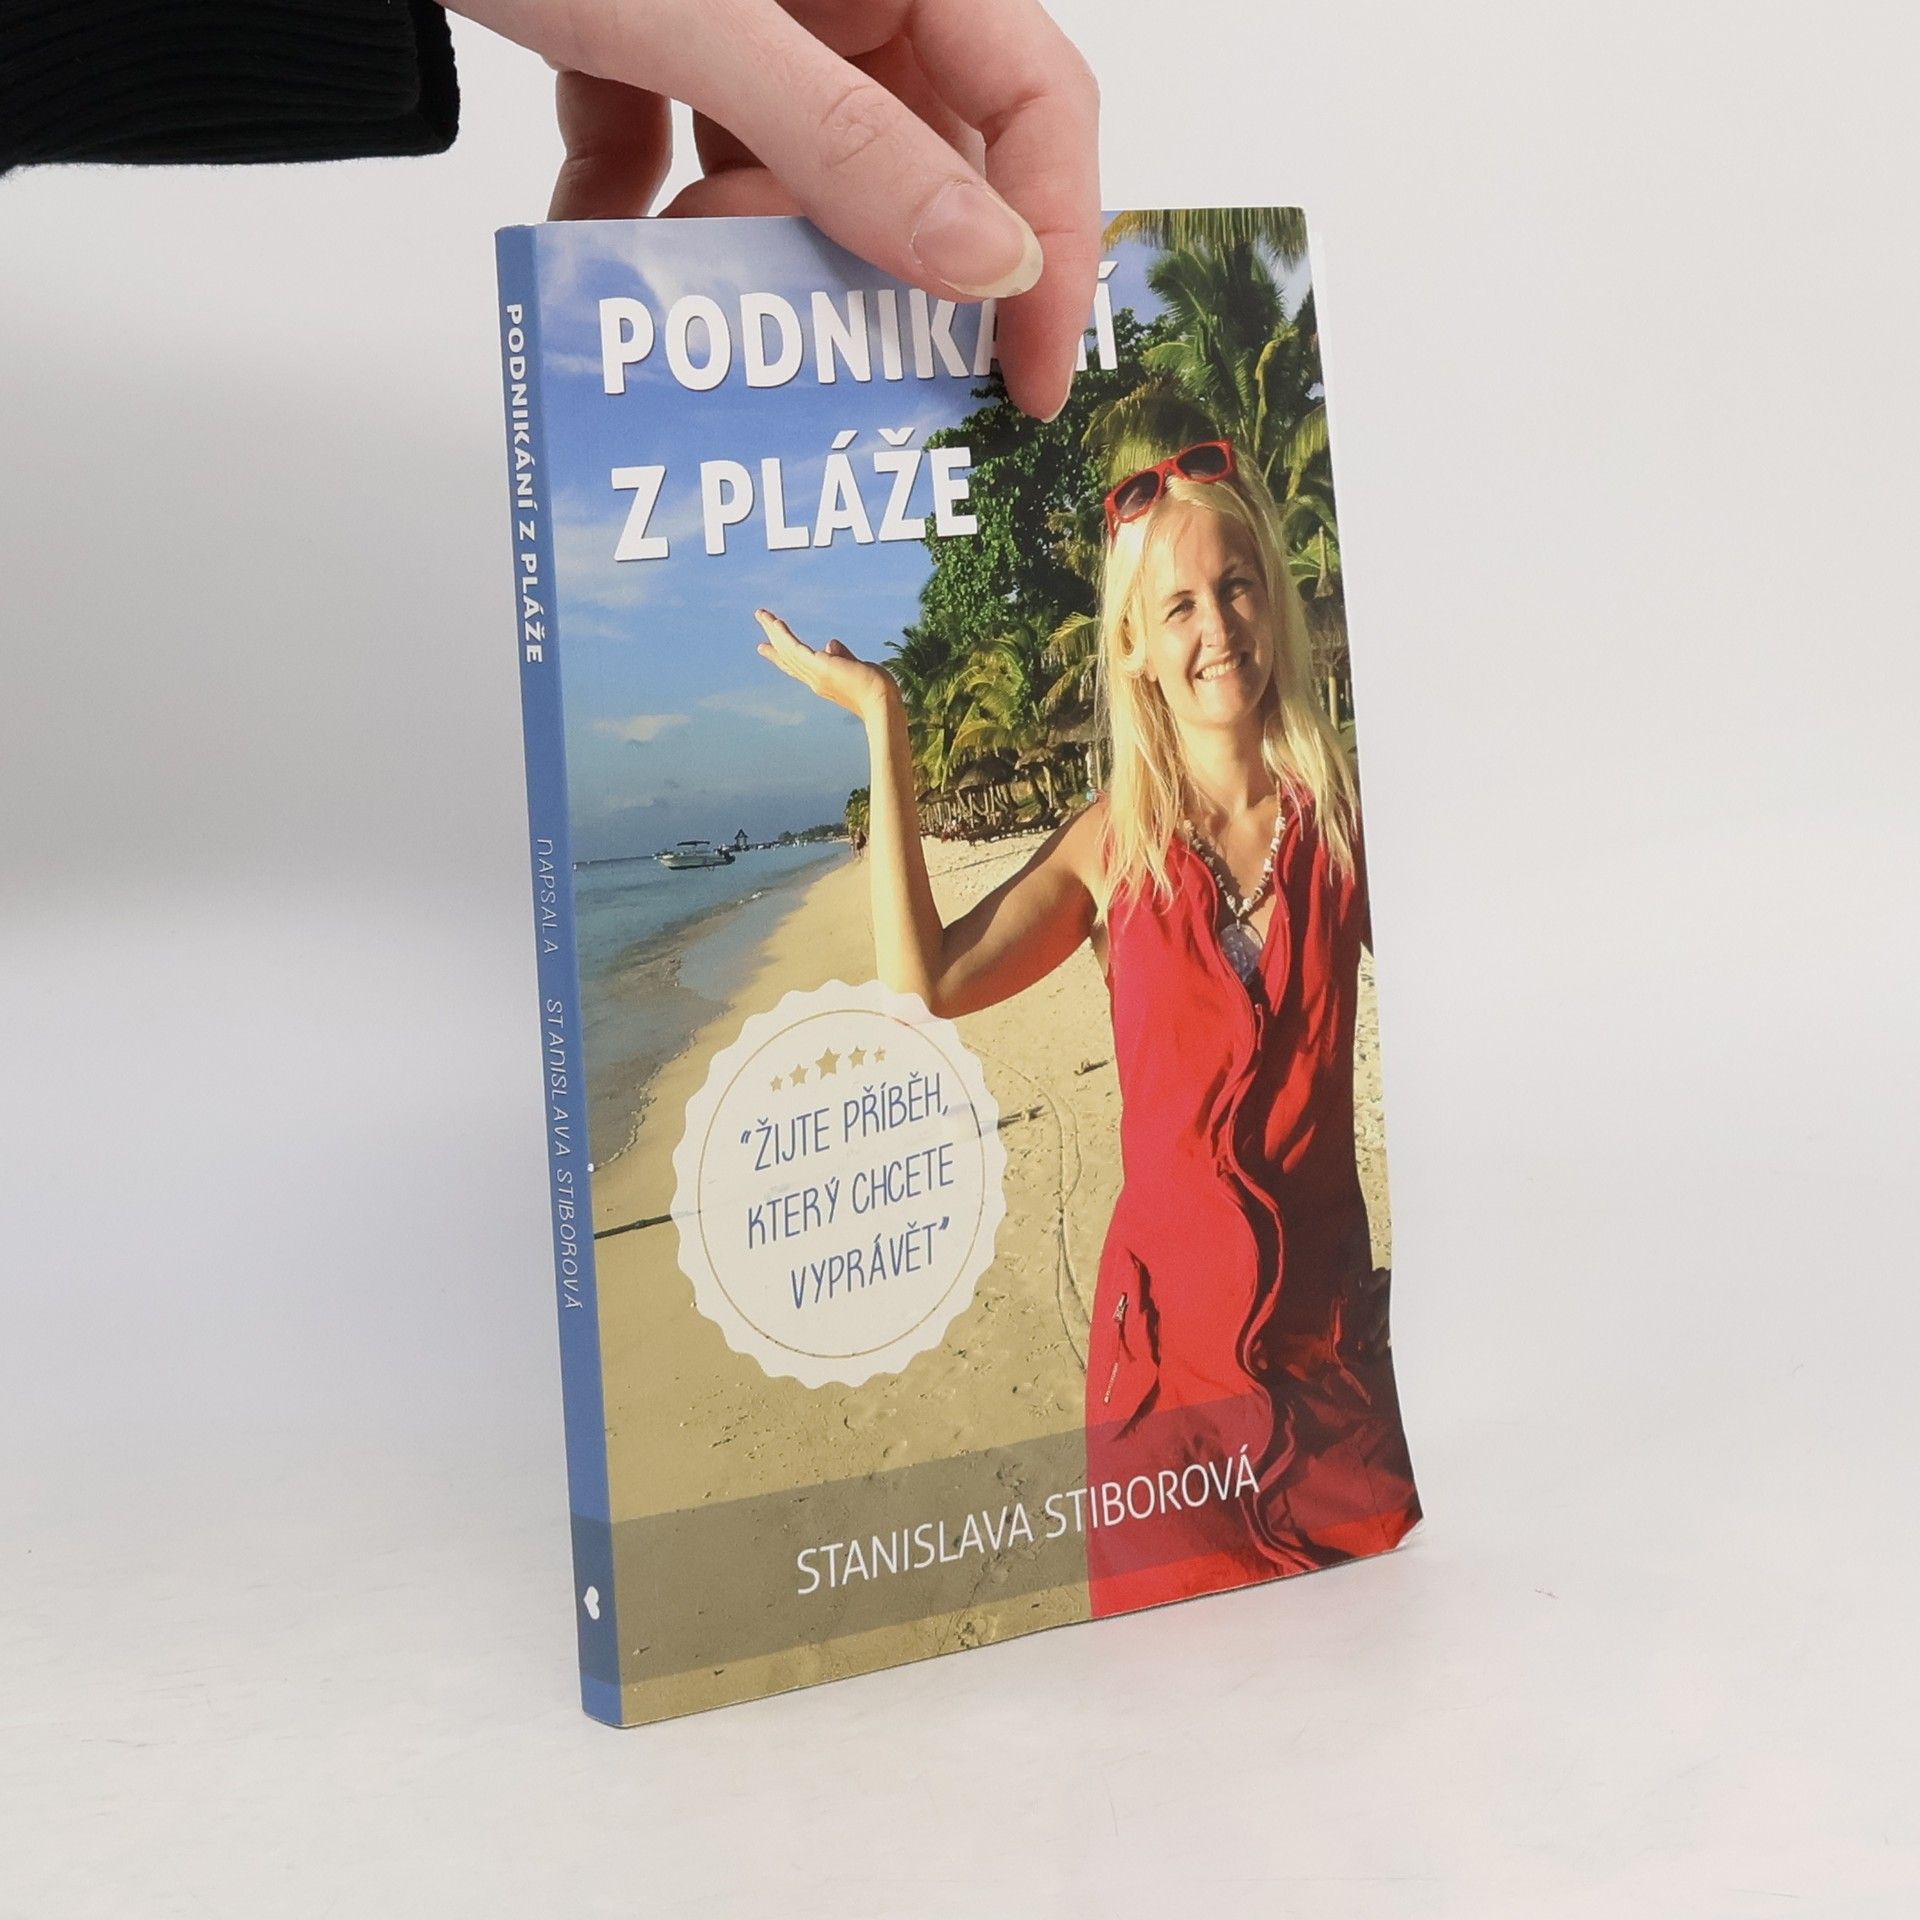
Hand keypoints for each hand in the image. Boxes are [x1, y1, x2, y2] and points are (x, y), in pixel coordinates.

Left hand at [444, 0, 1099, 420]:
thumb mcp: (705, 20)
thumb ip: (848, 143)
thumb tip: (988, 270)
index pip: (1036, 105)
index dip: (1054, 248)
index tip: (1029, 379)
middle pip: (915, 156)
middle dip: (861, 264)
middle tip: (821, 352)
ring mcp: (745, 5)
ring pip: (794, 170)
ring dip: (740, 247)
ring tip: (675, 269)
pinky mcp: (647, 28)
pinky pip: (678, 143)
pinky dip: (636, 205)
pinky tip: (590, 233)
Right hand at [755, 611, 897, 724]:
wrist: (882, 704)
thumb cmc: (877, 691)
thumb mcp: (857, 668)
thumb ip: (843, 656)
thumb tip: (830, 642)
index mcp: (824, 681)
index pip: (799, 666)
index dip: (783, 655)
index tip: (769, 646)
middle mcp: (814, 680)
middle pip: (788, 657)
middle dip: (773, 639)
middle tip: (761, 623)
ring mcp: (815, 674)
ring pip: (788, 649)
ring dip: (774, 630)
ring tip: (761, 614)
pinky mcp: (819, 666)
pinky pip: (795, 648)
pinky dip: (783, 635)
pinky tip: (776, 622)